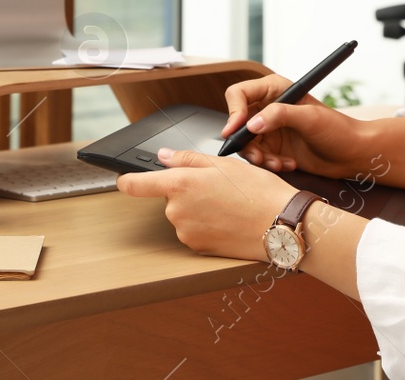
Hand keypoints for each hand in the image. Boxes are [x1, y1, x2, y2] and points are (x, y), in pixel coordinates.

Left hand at [115, 148, 299, 261]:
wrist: (280, 224)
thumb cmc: (258, 191)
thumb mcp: (224, 164)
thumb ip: (187, 159)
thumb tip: (164, 157)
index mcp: (181, 184)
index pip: (136, 185)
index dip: (128, 181)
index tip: (125, 180)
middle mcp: (177, 211)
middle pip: (169, 197)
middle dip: (187, 191)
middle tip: (217, 187)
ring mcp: (186, 232)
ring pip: (182, 214)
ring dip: (197, 208)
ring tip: (228, 203)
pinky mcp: (197, 248)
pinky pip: (194, 231)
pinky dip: (206, 225)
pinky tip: (228, 219)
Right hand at [222, 74, 377, 179]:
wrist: (352, 154)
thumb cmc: (337, 129)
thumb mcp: (309, 118)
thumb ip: (279, 115)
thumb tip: (252, 124)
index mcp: (275, 90)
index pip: (239, 94)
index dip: (233, 112)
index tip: (236, 131)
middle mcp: (269, 108)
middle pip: (238, 123)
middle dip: (245, 142)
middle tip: (258, 157)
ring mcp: (270, 129)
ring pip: (246, 144)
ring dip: (258, 157)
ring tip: (277, 163)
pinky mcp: (274, 149)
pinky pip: (258, 158)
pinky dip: (269, 164)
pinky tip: (288, 164)